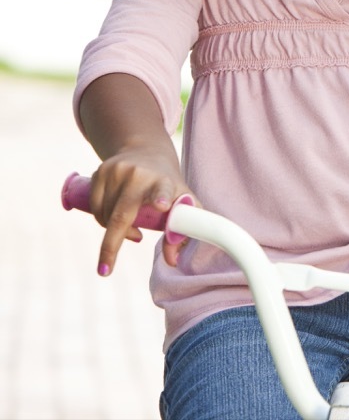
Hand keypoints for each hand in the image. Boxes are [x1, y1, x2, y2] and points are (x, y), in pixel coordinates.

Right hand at [89, 147, 193, 276]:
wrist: (145, 149)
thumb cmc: (168, 183)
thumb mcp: (182, 201)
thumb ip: (182, 231)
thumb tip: (172, 261)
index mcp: (165, 181)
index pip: (164, 189)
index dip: (162, 197)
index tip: (163, 206)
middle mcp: (140, 175)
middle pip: (122, 216)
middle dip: (112, 245)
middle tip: (106, 270)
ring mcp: (117, 172)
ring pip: (105, 215)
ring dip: (114, 232)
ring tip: (133, 231)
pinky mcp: (99, 171)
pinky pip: (94, 207)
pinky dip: (102, 220)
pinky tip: (115, 219)